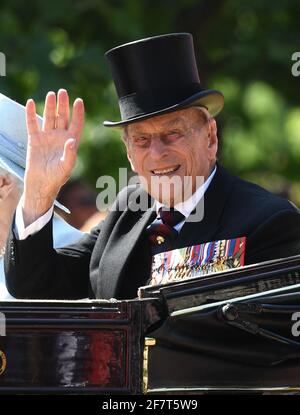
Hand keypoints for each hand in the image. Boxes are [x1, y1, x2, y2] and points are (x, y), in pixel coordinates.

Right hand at [23, 89, 83, 225]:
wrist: (41, 184)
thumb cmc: (57, 177)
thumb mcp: (66, 166)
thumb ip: (70, 154)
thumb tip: (71, 140)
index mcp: (70, 142)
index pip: (76, 124)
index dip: (78, 113)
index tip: (79, 101)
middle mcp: (60, 137)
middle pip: (63, 117)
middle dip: (63, 105)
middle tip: (63, 92)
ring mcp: (47, 137)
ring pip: (49, 118)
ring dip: (50, 106)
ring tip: (51, 94)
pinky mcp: (35, 139)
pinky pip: (33, 124)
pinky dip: (31, 114)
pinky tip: (31, 102)